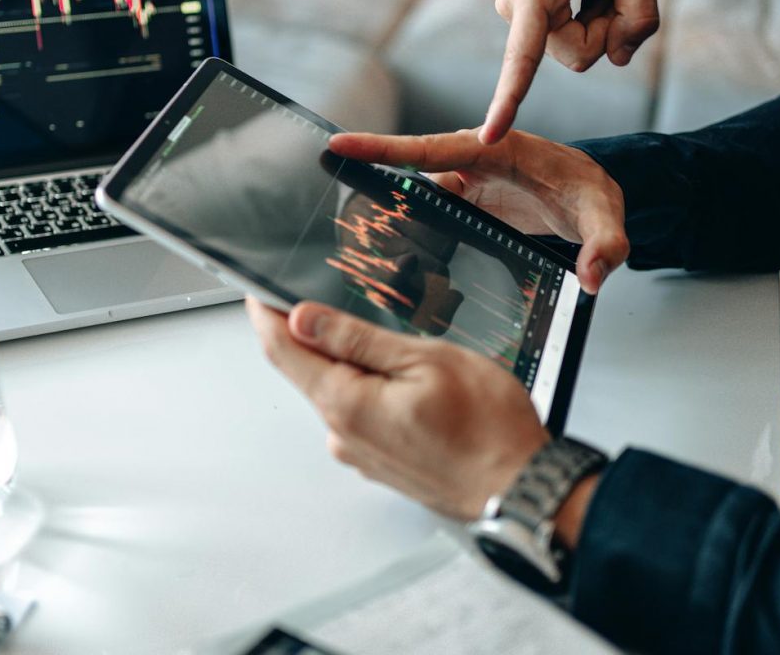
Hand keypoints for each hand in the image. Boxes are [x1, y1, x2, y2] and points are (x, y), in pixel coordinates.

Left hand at [247, 297, 547, 520]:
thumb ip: (357, 339)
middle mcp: (344, 435)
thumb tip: (303, 318)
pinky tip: (406, 383)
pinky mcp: (381, 463)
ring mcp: (361, 453)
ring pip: (338, 393)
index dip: (266, 315)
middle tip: (333, 299)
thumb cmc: (488, 430)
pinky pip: (361, 416)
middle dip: (314, 335)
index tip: (257, 290)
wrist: (522, 489)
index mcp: (346, 404)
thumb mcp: (425, 360)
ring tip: (395, 346)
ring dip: (350, 364)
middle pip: (308, 371)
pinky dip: (370, 391)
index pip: (283, 351)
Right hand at [330, 129, 628, 293]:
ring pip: (413, 199)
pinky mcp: (463, 205)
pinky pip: (426, 215)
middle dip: (369, 184)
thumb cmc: (593, 193)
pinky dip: (407, 235)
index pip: (432, 147)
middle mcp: (472, 162)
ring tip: (360, 247)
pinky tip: (390, 260)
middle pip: (408, 172)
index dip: (384, 147)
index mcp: (496, 149)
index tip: (340, 144)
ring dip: (388, 218)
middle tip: (331, 205)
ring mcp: (464, 184)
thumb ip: (605, 244)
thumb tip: (592, 278)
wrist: (590, 195)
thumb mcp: (606, 216)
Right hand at [483, 0, 660, 143]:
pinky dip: (586, 16)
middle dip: (605, 30)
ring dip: (597, 20)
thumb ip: (639, 18)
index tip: (489, 138)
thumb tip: (617, 59)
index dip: (509, 98)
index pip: (523, 54)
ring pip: (570, 48)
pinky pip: (563, 36)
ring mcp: (515, 9)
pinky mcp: (522, 11)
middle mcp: (515, 3)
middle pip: (574, 55)